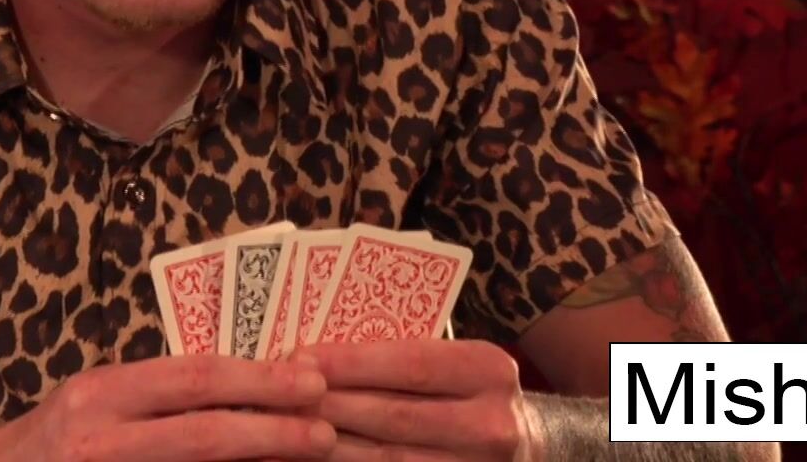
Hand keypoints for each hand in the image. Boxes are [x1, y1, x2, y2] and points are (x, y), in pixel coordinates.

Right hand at [0, 352, 335, 460]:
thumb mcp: (106, 398)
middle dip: (271, 431)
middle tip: (326, 429)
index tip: (312, 380)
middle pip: (201, 434)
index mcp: (101, 393)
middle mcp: (98, 439)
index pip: (192, 378)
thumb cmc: (67, 433)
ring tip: (310, 456)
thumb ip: (166, 393)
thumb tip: (259, 387)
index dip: (258, 380)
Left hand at [292, 339, 541, 461]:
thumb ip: (408, 359)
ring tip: (280, 433)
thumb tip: (318, 357)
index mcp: (488, 371)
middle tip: (276, 396)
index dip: (350, 362)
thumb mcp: (460, 364)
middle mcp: (489, 424)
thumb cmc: (475, 394)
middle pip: (393, 416)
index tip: (299, 356)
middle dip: (328, 405)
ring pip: (386, 461)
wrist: (530, 446)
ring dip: (326, 448)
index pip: (410, 364)